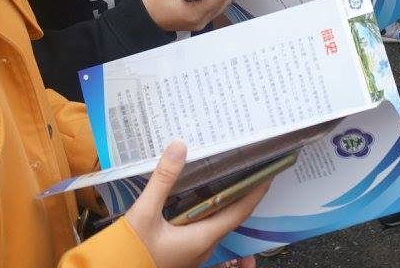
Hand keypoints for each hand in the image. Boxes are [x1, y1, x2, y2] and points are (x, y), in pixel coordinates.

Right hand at [124, 140, 270, 267]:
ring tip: (226, 179)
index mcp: (202, 238)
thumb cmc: (131, 252)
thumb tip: (179, 146)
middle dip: (242, 194)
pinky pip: (201, 230)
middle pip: (230, 217)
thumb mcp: (144, 214)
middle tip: (248, 169)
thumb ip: (163, 180)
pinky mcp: (180, 253)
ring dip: (223, 203)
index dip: (255, 193)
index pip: (239, 212)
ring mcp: (192, 253)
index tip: (268, 174)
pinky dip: (206, 213)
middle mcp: (202, 247)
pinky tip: (197, 201)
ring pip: (215, 224)